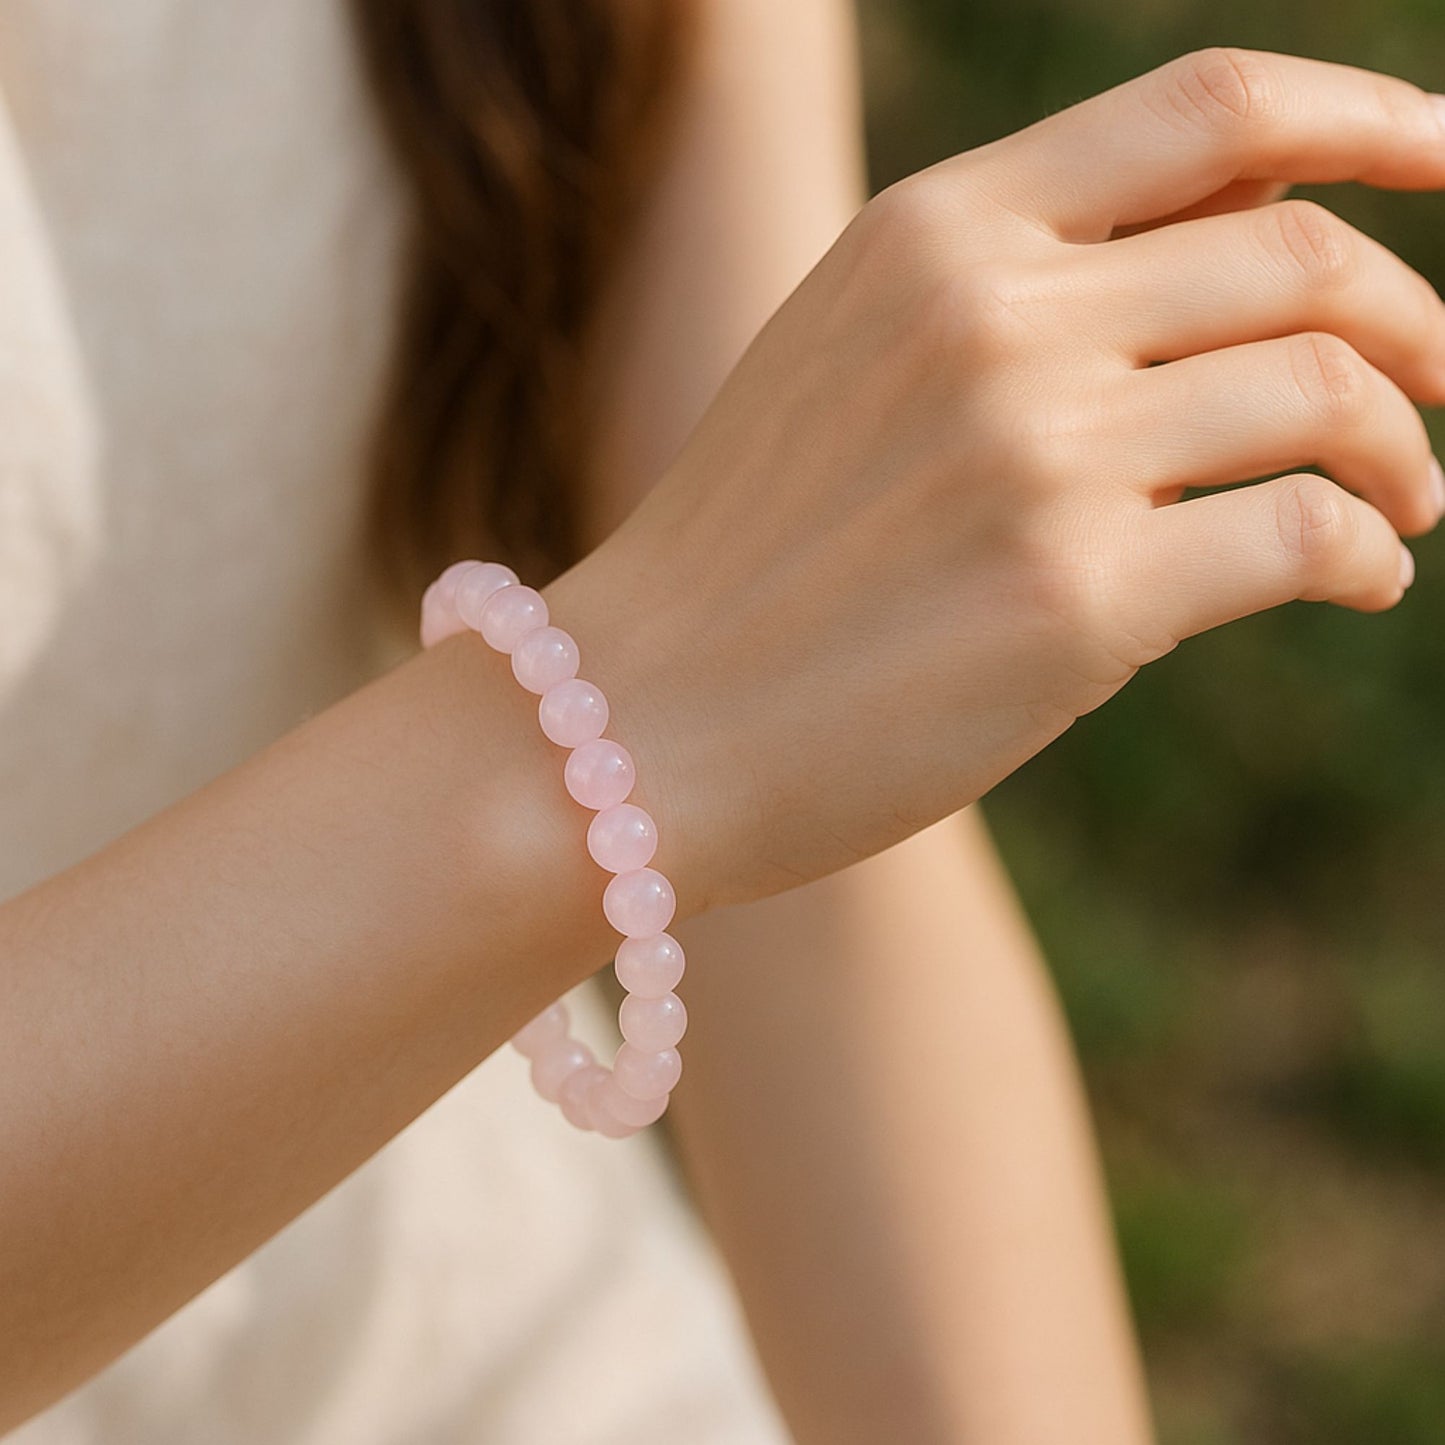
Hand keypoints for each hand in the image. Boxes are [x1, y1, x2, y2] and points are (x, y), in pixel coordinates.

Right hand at [541, 48, 1444, 916]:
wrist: (635, 724)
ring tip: (1406, 505)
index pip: (1205, 111)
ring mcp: (1034, 452)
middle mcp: (991, 317)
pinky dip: (1366, 553)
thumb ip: (1009, 303)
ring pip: (1327, 388)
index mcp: (933, 235)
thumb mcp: (850, 371)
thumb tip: (1225, 271)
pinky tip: (1359, 583)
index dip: (1368, 115)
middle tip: (1437, 389)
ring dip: (1405, 446)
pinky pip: (1304, 531)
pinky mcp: (1074, 597)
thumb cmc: (743, 568)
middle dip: (1411, 320)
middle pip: (1300, 254)